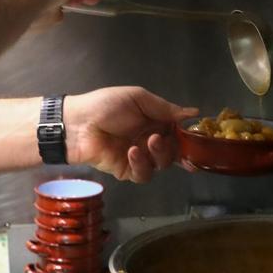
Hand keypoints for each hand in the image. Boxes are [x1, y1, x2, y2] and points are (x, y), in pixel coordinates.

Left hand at [64, 87, 197, 182]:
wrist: (78, 123)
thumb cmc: (106, 106)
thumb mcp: (138, 98)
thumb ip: (165, 108)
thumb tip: (193, 113)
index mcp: (153, 122)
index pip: (177, 133)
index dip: (186, 136)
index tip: (193, 136)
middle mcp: (148, 141)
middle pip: (173, 151)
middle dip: (172, 146)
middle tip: (161, 136)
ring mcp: (138, 157)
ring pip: (161, 164)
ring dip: (159, 154)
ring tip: (148, 141)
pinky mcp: (126, 171)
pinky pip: (143, 174)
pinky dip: (142, 164)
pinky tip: (132, 151)